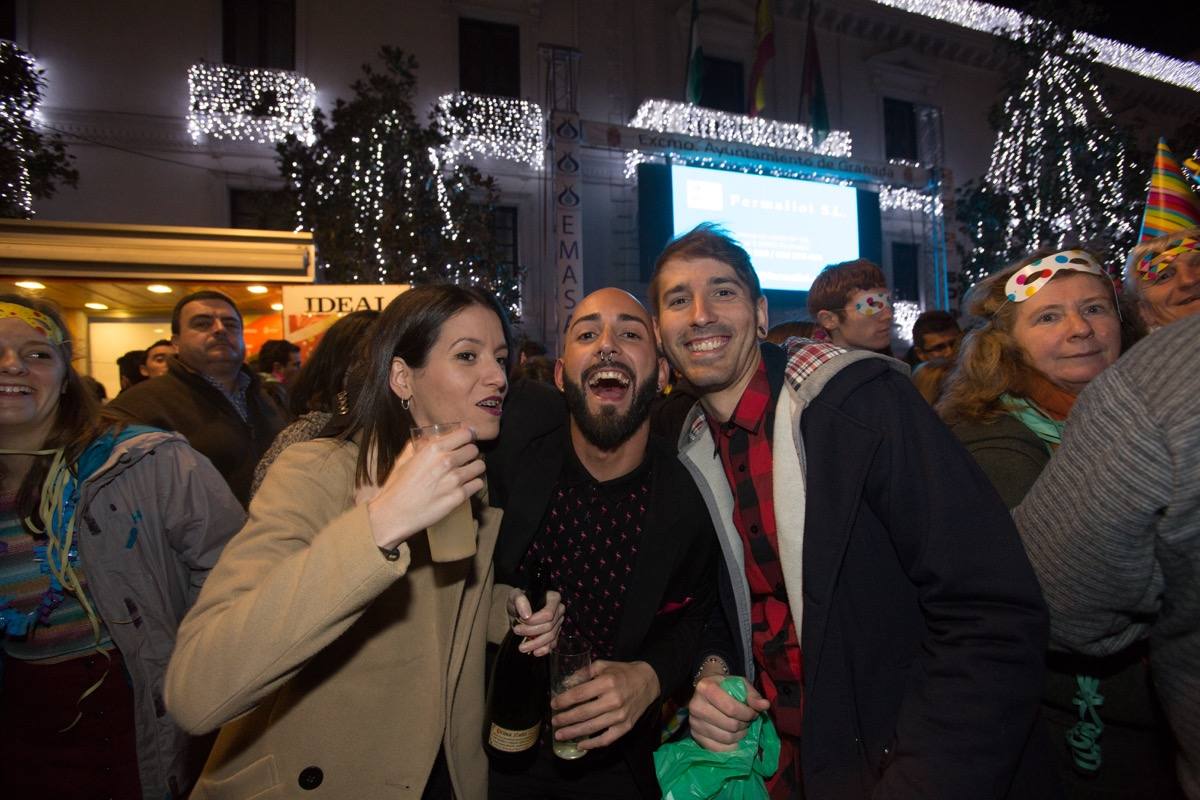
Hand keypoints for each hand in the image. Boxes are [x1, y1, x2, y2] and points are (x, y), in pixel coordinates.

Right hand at [366, 427, 484, 550]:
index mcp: (433, 449)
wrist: (394, 513)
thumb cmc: (397, 487)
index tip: (466, 440)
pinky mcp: (459, 496)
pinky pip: (478, 484)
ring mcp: (455, 479)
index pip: (465, 434)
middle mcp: (447, 461)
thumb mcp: (404, 459)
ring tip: (466, 473)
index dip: (467, 436)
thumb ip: (419, 446)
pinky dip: (473, 484)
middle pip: (474, 450)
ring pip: (480, 466)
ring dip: (474, 469)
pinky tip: (465, 486)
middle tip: (464, 459)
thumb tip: (428, 437)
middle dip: (470, 453)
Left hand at [507, 588, 563, 656]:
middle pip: (549, 626)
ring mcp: (558, 623)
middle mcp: (559, 610)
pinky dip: (543, 650)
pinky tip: (534, 652)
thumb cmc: (519, 602)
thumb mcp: (514, 596)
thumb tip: (526, 615)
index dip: (535, 621)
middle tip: (516, 630)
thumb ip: (520, 600)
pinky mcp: (555, 634)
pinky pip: (552, 644)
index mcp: (553, 598)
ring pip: (551, 637)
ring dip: (535, 644)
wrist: (518, 611)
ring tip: (521, 647)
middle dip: (531, 631)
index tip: (521, 620)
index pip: (548, 614)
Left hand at [549, 660, 660, 749]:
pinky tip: (581, 745)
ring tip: (560, 735)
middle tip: (553, 722)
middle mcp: (614, 700)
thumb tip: (565, 683)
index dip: (564, 701)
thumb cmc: (622, 672)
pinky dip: (593, 744)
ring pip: (592, 728)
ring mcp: (620, 715)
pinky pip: (607, 739)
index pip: (579, 694)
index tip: (553, 704)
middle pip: (583, 713)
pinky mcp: (626, 727)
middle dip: (565, 719)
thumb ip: (584, 672)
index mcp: (607, 682)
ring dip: (573, 733)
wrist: (648, 682)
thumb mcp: (603, 665)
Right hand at [687, 675, 769, 751]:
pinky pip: (717, 749)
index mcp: (706, 688)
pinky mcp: (695, 735)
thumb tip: (765, 706)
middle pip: (730, 725)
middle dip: (744, 725)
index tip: (753, 713)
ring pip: (725, 739)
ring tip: (740, 728)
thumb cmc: (725, 687)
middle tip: (747, 721)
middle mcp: (696, 706)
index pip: (731, 709)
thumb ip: (753, 695)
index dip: (747, 714)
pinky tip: (734, 738)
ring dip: (739, 736)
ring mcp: (694, 722)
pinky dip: (730, 747)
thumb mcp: (740, 684)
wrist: (706, 690)